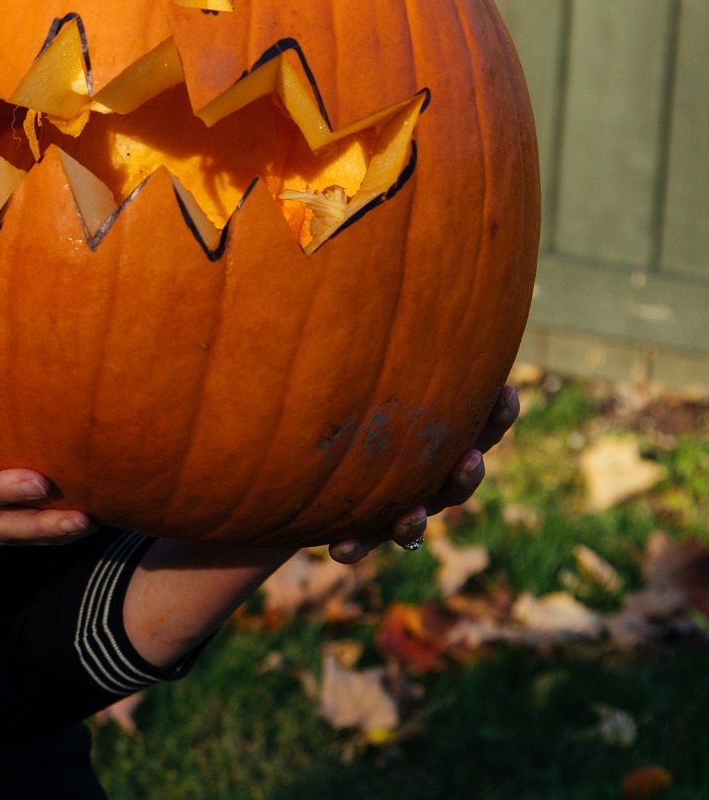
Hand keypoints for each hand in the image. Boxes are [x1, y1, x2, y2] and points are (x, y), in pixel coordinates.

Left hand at [329, 383, 519, 563]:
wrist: (322, 475)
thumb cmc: (365, 417)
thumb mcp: (381, 393)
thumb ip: (396, 371)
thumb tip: (408, 281)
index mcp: (442, 452)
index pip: (480, 434)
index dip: (498, 417)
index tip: (507, 392)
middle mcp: (425, 488)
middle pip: (455, 487)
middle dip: (466, 477)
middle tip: (471, 459)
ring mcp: (396, 513)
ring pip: (412, 526)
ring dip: (413, 523)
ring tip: (410, 516)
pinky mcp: (361, 531)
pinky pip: (359, 544)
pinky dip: (353, 547)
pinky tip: (340, 548)